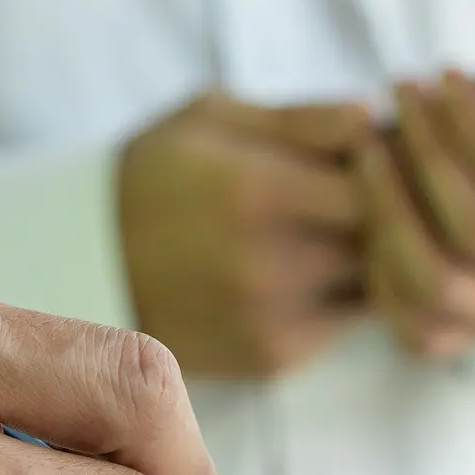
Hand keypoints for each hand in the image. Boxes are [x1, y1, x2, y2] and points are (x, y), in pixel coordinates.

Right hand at [118, 92, 374, 379]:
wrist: (83, 262)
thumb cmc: (156, 172)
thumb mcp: (212, 118)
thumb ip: (302, 117)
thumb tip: (376, 116)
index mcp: (254, 191)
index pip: (377, 181)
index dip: (389, 163)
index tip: (375, 150)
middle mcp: (268, 266)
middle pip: (385, 238)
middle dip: (390, 211)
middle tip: (379, 187)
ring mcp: (272, 321)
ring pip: (376, 285)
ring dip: (375, 255)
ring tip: (342, 222)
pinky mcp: (274, 358)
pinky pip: (346, 321)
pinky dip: (346, 292)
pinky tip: (314, 263)